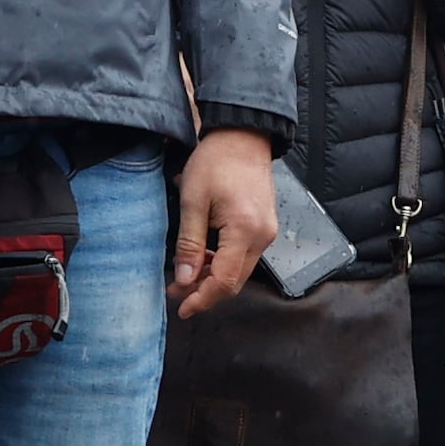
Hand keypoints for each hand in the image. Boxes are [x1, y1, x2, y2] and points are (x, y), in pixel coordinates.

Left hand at [172, 128, 276, 316]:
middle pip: (236, 282)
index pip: (225, 281)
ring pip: (240, 272)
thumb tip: (184, 279)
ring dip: (213, 279)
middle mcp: (262, 236)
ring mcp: (267, 232)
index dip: (202, 299)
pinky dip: (224, 265)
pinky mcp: (264, 227)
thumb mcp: (193, 201)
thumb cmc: (216, 161)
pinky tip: (205, 260)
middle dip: (205, 293)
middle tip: (177, 293)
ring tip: (186, 277)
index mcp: (244, 230)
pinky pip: (245, 257)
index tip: (182, 308)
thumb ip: (189, 244)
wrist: (242, 137)